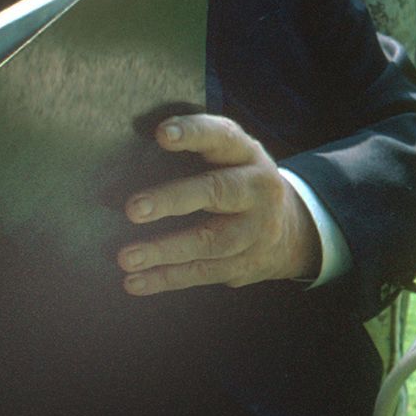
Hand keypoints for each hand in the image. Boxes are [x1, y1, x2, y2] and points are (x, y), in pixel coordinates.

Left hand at [117, 114, 317, 294]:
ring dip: (164, 250)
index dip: (194, 133)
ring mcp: (254, 231)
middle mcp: (257, 189)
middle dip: (174, 200)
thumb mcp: (230, 158)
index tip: (161, 134)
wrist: (293, 229)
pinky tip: (134, 281)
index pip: (222, 137)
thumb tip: (123, 168)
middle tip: (133, 208)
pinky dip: (166, 278)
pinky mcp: (244, 264)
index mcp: (247, 154)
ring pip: (209, 242)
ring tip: (126, 256)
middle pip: (218, 192)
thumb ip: (193, 155)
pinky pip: (202, 273)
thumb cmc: (238, 181)